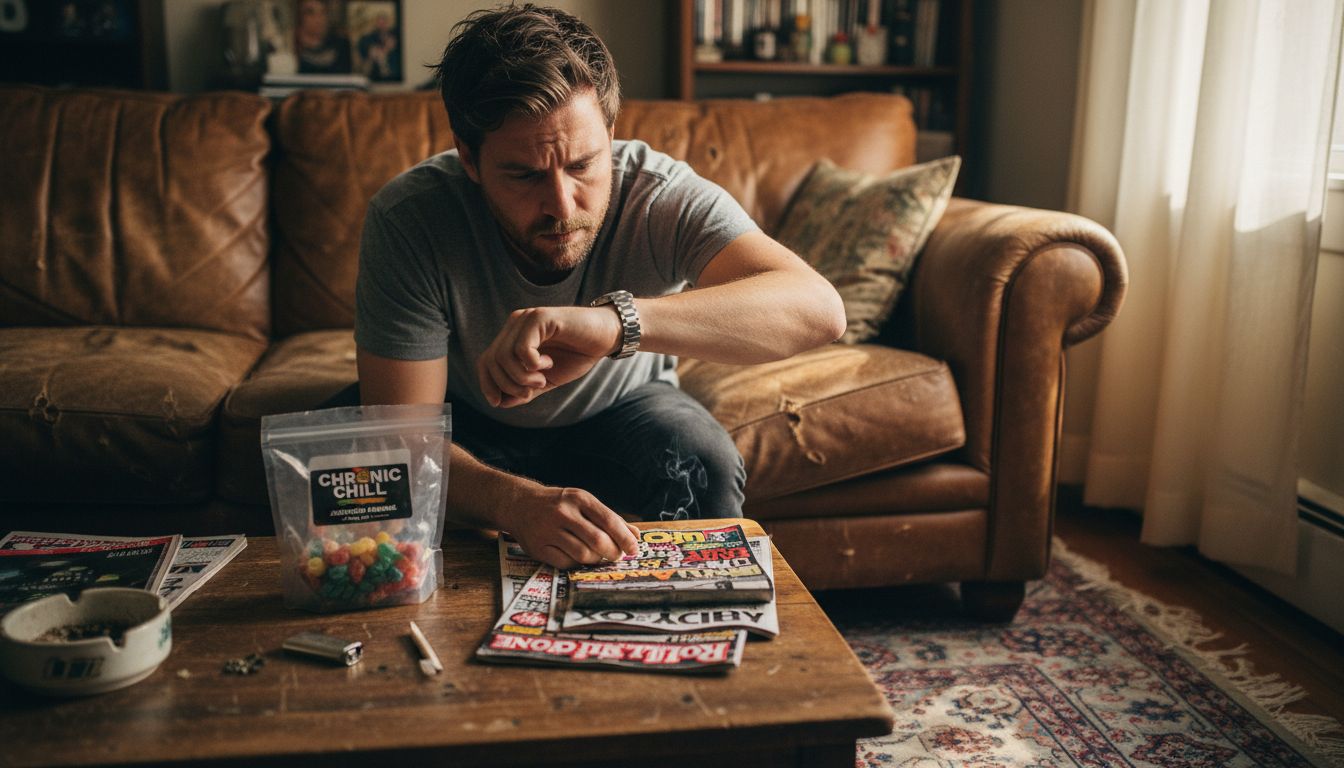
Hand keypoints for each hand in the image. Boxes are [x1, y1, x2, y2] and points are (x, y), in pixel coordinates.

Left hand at [476, 306, 619, 407]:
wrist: (606, 337)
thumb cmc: (578, 354)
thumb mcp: (546, 379)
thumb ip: (524, 390)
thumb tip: (500, 403)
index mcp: (513, 337)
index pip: (486, 361)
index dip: (487, 383)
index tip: (498, 402)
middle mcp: (515, 325)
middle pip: (491, 361)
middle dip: (508, 385)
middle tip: (532, 391)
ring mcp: (527, 319)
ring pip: (503, 356)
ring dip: (521, 377)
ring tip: (542, 379)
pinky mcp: (541, 317)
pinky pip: (522, 348)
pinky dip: (532, 364)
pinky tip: (549, 364)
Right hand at [500, 485, 639, 569]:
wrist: (521, 504)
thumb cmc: (561, 505)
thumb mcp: (584, 503)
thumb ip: (610, 518)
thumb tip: (635, 536)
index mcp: (579, 498)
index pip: (609, 520)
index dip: (625, 538)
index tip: (634, 549)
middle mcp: (563, 513)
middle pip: (597, 540)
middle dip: (613, 552)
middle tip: (616, 556)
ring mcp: (548, 530)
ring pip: (583, 554)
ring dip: (596, 560)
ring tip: (596, 556)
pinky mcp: (538, 547)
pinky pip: (566, 563)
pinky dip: (577, 564)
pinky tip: (577, 557)